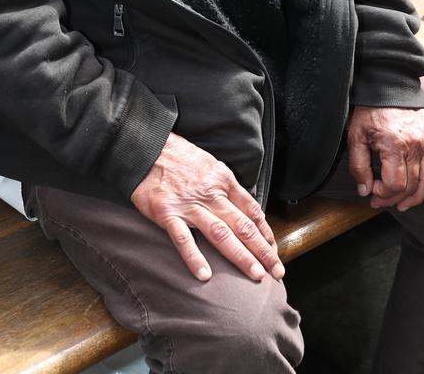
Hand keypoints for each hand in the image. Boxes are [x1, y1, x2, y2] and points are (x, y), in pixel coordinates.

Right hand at [130, 132, 283, 282]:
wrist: (146, 146)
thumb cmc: (178, 155)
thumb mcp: (209, 163)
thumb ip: (225, 185)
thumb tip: (243, 205)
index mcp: (222, 180)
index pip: (251, 210)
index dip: (265, 232)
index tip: (274, 250)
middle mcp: (210, 193)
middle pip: (243, 225)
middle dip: (263, 250)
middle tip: (277, 271)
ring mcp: (189, 205)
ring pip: (221, 233)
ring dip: (240, 255)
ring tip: (256, 275)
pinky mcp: (167, 213)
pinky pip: (183, 239)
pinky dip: (194, 257)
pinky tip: (205, 276)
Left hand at [347, 106, 423, 211]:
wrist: (384, 86)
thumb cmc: (368, 111)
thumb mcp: (355, 136)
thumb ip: (358, 165)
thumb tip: (365, 191)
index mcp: (394, 143)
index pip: (395, 183)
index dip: (383, 194)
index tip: (372, 192)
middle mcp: (415, 143)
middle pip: (412, 184)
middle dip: (395, 198)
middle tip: (382, 202)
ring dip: (419, 196)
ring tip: (405, 204)